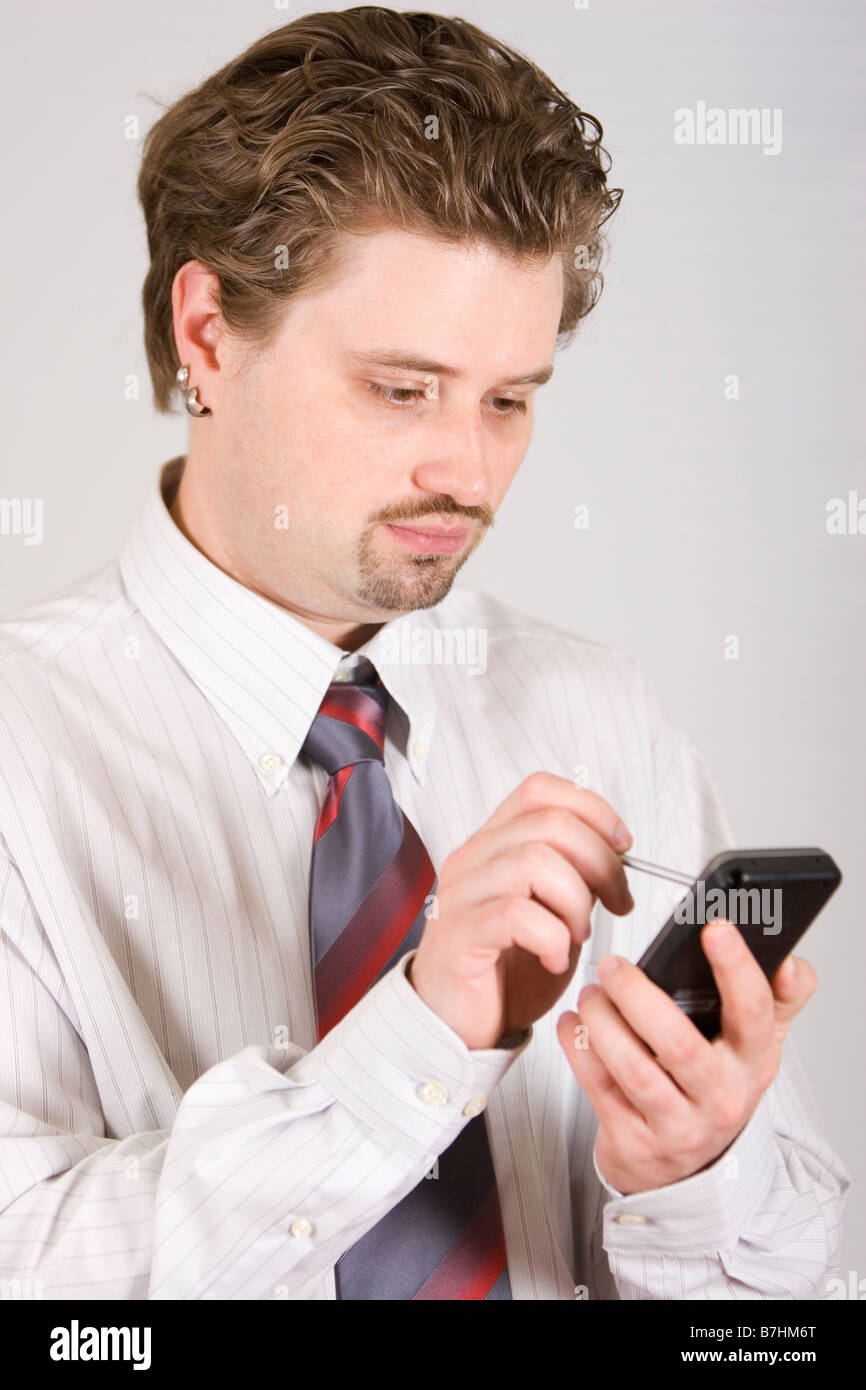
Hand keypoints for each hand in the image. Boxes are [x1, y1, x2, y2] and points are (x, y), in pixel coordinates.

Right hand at [408, 771, 634, 1049]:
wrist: (457, 1025)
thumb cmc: (503, 972)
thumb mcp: (550, 912)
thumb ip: (573, 877)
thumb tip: (616, 853)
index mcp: (494, 845)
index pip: (540, 791)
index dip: (592, 810)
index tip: (622, 846)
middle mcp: (472, 859)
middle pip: (549, 822)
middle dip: (601, 862)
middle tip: (615, 902)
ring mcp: (461, 894)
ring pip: (534, 861)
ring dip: (575, 901)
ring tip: (577, 935)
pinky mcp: (459, 935)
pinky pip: (516, 914)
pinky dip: (552, 937)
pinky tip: (553, 957)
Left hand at [556, 919, 817, 1193]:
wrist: (686, 1168)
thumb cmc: (714, 1087)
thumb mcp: (755, 1046)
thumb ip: (778, 999)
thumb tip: (790, 963)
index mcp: (754, 1062)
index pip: (755, 1013)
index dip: (737, 970)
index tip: (715, 930)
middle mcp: (720, 1097)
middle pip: (680, 1045)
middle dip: (639, 998)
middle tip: (614, 967)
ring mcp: (678, 1126)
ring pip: (634, 1070)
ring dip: (603, 1023)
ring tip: (591, 994)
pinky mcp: (636, 1142)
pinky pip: (601, 1091)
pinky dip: (579, 1050)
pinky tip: (572, 1025)